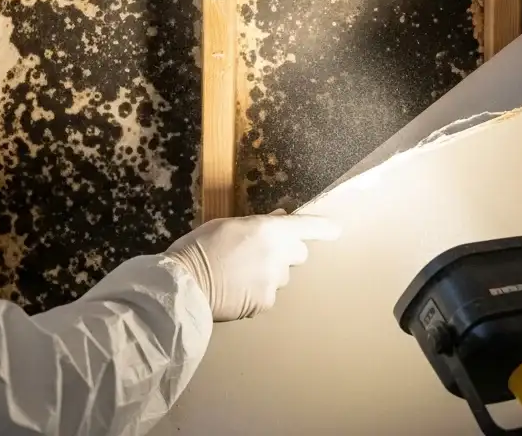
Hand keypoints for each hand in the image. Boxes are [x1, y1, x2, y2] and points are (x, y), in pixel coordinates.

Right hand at [165, 213, 340, 321]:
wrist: (185, 285)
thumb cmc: (200, 248)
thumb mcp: (228, 225)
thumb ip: (258, 224)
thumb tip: (279, 218)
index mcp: (268, 230)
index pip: (305, 226)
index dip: (323, 228)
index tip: (336, 230)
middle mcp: (277, 255)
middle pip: (299, 254)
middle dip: (287, 253)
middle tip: (263, 255)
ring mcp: (272, 282)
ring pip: (281, 277)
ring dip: (269, 274)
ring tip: (239, 275)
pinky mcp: (264, 303)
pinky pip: (268, 295)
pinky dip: (256, 293)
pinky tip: (235, 290)